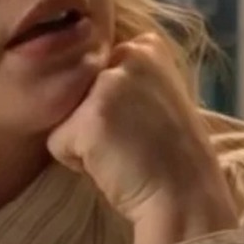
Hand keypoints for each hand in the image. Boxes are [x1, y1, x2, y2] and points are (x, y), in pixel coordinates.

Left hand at [46, 33, 236, 243]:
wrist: (186, 197)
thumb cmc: (172, 156)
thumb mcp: (159, 96)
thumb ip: (127, 79)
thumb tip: (83, 81)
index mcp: (148, 46)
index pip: (98, 69)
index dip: (113, 103)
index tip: (144, 123)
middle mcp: (129, 54)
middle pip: (78, 88)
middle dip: (94, 117)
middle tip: (133, 140)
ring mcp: (108, 84)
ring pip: (65, 113)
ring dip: (84, 138)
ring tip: (122, 152)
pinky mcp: (88, 118)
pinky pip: (57, 143)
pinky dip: (76, 163)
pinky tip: (112, 166)